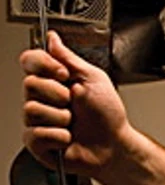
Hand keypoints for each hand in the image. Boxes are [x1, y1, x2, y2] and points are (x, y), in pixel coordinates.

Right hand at [20, 31, 129, 176]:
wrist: (114, 146)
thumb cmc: (108, 115)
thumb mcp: (94, 79)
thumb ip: (69, 58)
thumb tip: (52, 38)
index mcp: (55, 80)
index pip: (30, 60)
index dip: (43, 64)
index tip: (64, 73)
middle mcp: (43, 98)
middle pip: (29, 84)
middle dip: (58, 94)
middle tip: (74, 104)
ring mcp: (38, 120)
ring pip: (32, 110)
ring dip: (61, 118)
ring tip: (74, 123)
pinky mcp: (37, 142)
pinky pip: (36, 133)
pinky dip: (59, 136)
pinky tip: (69, 138)